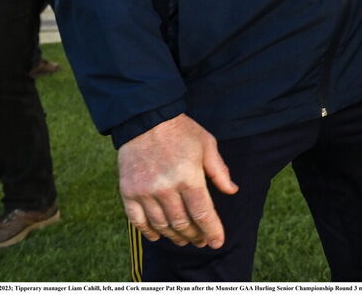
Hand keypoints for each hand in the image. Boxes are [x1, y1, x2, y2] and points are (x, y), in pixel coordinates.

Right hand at [118, 113, 237, 248]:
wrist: (145, 120)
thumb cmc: (181, 131)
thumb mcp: (207, 145)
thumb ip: (219, 171)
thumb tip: (232, 191)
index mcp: (189, 177)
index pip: (203, 213)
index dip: (212, 230)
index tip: (217, 242)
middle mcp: (166, 188)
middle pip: (183, 223)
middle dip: (195, 235)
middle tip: (201, 241)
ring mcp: (145, 192)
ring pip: (162, 225)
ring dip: (175, 236)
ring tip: (185, 239)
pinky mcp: (128, 192)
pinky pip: (138, 221)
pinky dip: (149, 232)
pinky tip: (158, 235)